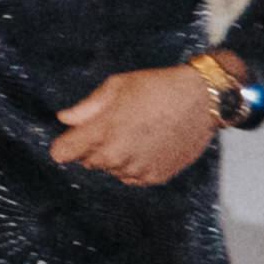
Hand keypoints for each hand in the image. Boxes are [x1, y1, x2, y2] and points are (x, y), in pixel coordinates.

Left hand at [51, 60, 232, 184]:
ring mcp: (137, 170)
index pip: (62, 153)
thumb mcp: (117, 86)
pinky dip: (135, 165)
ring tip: (136, 134)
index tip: (73, 138)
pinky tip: (149, 145)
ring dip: (116, 157)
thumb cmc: (158, 87)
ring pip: (111, 170)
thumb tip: (65, 119)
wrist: (201, 100)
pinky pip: (133, 177)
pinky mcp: (156, 177)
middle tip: (114, 126)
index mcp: (102, 132)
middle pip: (87, 162)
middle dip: (94, 147)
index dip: (65, 144)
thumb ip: (87, 107)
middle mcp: (116, 156)